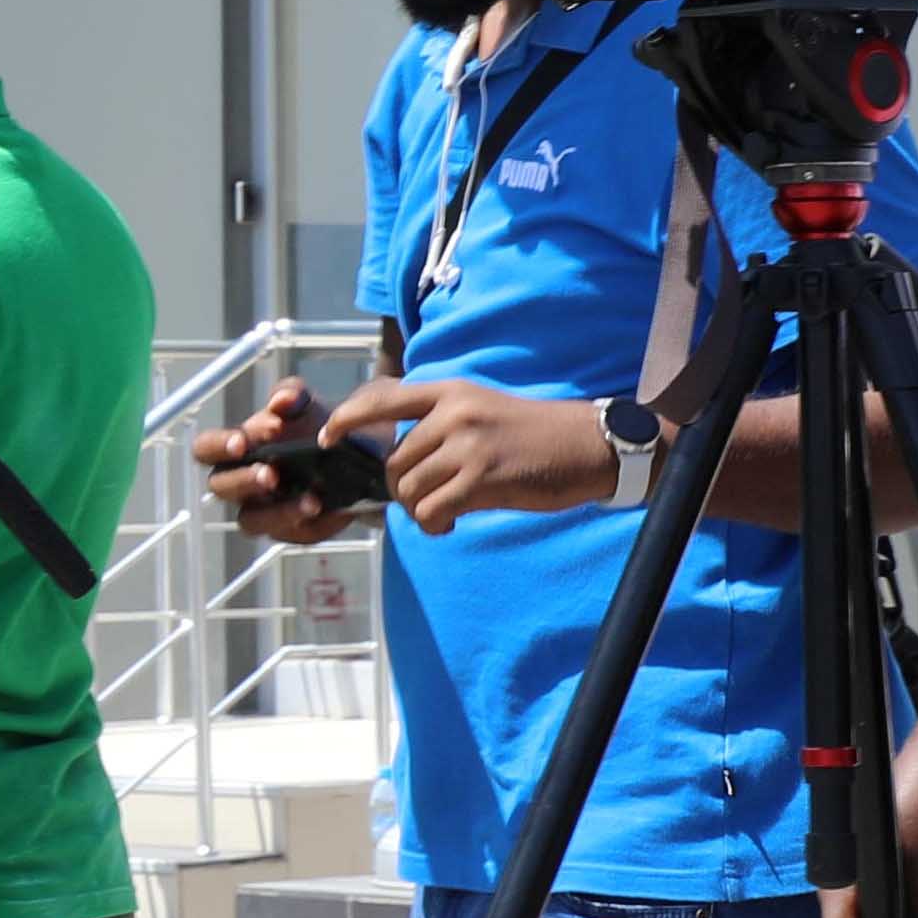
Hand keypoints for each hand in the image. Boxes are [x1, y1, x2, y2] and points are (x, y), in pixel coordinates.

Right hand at [194, 378, 353, 547]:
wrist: (351, 449)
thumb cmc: (311, 424)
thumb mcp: (305, 404)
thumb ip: (291, 396)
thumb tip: (282, 401)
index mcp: (233, 449)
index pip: (205, 449)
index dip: (217, 447)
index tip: (241, 442)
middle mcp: (238, 482)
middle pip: (220, 488)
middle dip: (244, 480)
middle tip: (271, 473)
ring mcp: (262, 510)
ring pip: (251, 521)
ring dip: (278, 511)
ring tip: (310, 500)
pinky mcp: (289, 530)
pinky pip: (292, 533)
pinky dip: (312, 522)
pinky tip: (329, 508)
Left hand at [326, 373, 595, 533]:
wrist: (589, 445)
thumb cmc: (536, 435)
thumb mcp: (483, 411)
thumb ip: (442, 425)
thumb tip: (402, 463)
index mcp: (451, 392)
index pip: (383, 396)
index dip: (348, 418)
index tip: (328, 438)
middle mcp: (454, 413)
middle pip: (395, 462)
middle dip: (402, 491)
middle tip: (428, 502)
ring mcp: (467, 444)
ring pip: (409, 490)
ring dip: (420, 511)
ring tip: (445, 513)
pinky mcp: (482, 477)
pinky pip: (431, 511)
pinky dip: (434, 525)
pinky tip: (451, 524)